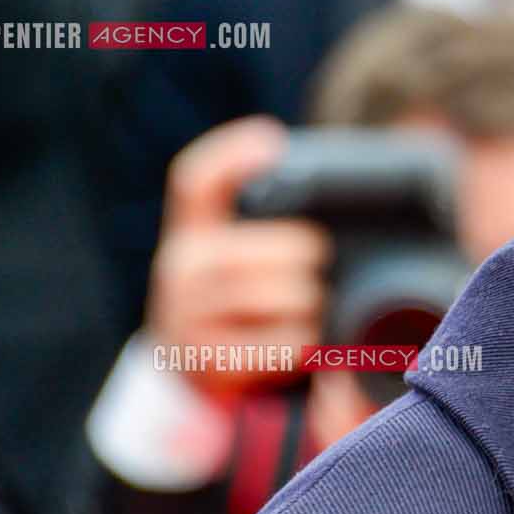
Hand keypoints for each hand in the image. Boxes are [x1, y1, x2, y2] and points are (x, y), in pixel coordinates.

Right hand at [147, 116, 330, 400]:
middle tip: (318, 268)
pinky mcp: (206, 361)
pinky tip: (297, 340)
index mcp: (192, 230)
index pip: (195, 181)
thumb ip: (267, 220)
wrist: (193, 373)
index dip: (232, 155)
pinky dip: (304, 343)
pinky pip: (285, 343)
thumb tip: (333, 173)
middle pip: (279, 246)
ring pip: (288, 294)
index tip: (272, 140)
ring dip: (313, 302)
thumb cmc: (237, 300)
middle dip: (313, 255)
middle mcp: (179, 267)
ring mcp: (186, 316)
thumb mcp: (237, 256)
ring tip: (308, 307)